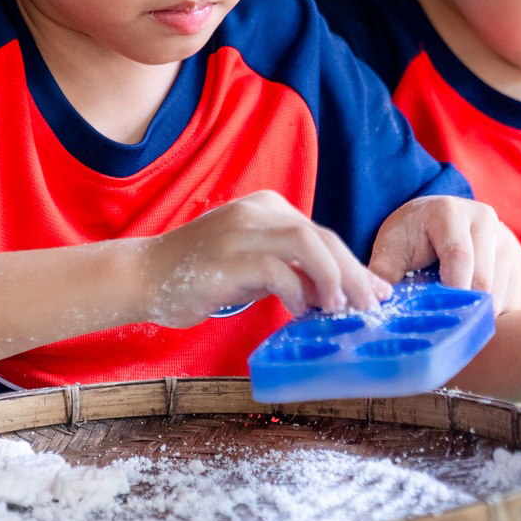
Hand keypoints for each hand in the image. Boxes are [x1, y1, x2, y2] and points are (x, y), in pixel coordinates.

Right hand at [138, 192, 389, 327]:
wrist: (144, 276)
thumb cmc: (202, 275)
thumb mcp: (254, 269)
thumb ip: (292, 274)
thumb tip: (334, 295)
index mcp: (268, 208)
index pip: (322, 234)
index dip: (353, 264)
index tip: (376, 292)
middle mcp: (257, 212)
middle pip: (320, 236)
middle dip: (352, 273)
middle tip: (369, 305)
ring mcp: (240, 231)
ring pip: (304, 242)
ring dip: (330, 277)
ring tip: (338, 308)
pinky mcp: (225, 257)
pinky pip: (273, 269)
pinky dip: (294, 290)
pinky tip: (298, 311)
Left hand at [367, 195, 520, 312]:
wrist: (446, 223)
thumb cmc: (413, 238)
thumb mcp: (392, 247)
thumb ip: (383, 273)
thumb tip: (376, 304)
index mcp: (450, 213)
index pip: (459, 256)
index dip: (451, 291)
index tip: (439, 317)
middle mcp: (485, 221)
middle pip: (484, 279)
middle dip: (464, 309)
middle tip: (445, 332)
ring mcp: (508, 243)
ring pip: (501, 294)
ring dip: (478, 316)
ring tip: (455, 324)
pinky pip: (513, 302)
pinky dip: (493, 317)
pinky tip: (473, 317)